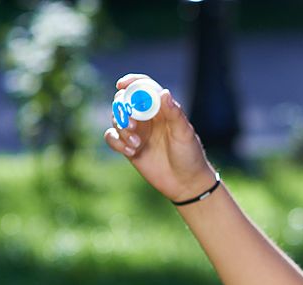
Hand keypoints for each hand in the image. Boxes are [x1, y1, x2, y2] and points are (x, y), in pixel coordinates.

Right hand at [103, 74, 217, 203]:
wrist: (187, 184)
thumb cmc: (190, 156)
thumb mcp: (184, 134)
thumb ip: (174, 113)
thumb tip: (164, 92)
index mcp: (162, 109)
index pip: (144, 87)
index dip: (132, 82)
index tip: (122, 85)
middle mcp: (147, 118)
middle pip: (124, 101)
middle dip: (123, 110)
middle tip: (132, 126)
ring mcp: (137, 132)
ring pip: (116, 119)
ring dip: (121, 129)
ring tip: (136, 144)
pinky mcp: (129, 147)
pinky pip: (112, 137)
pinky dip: (116, 142)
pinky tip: (131, 152)